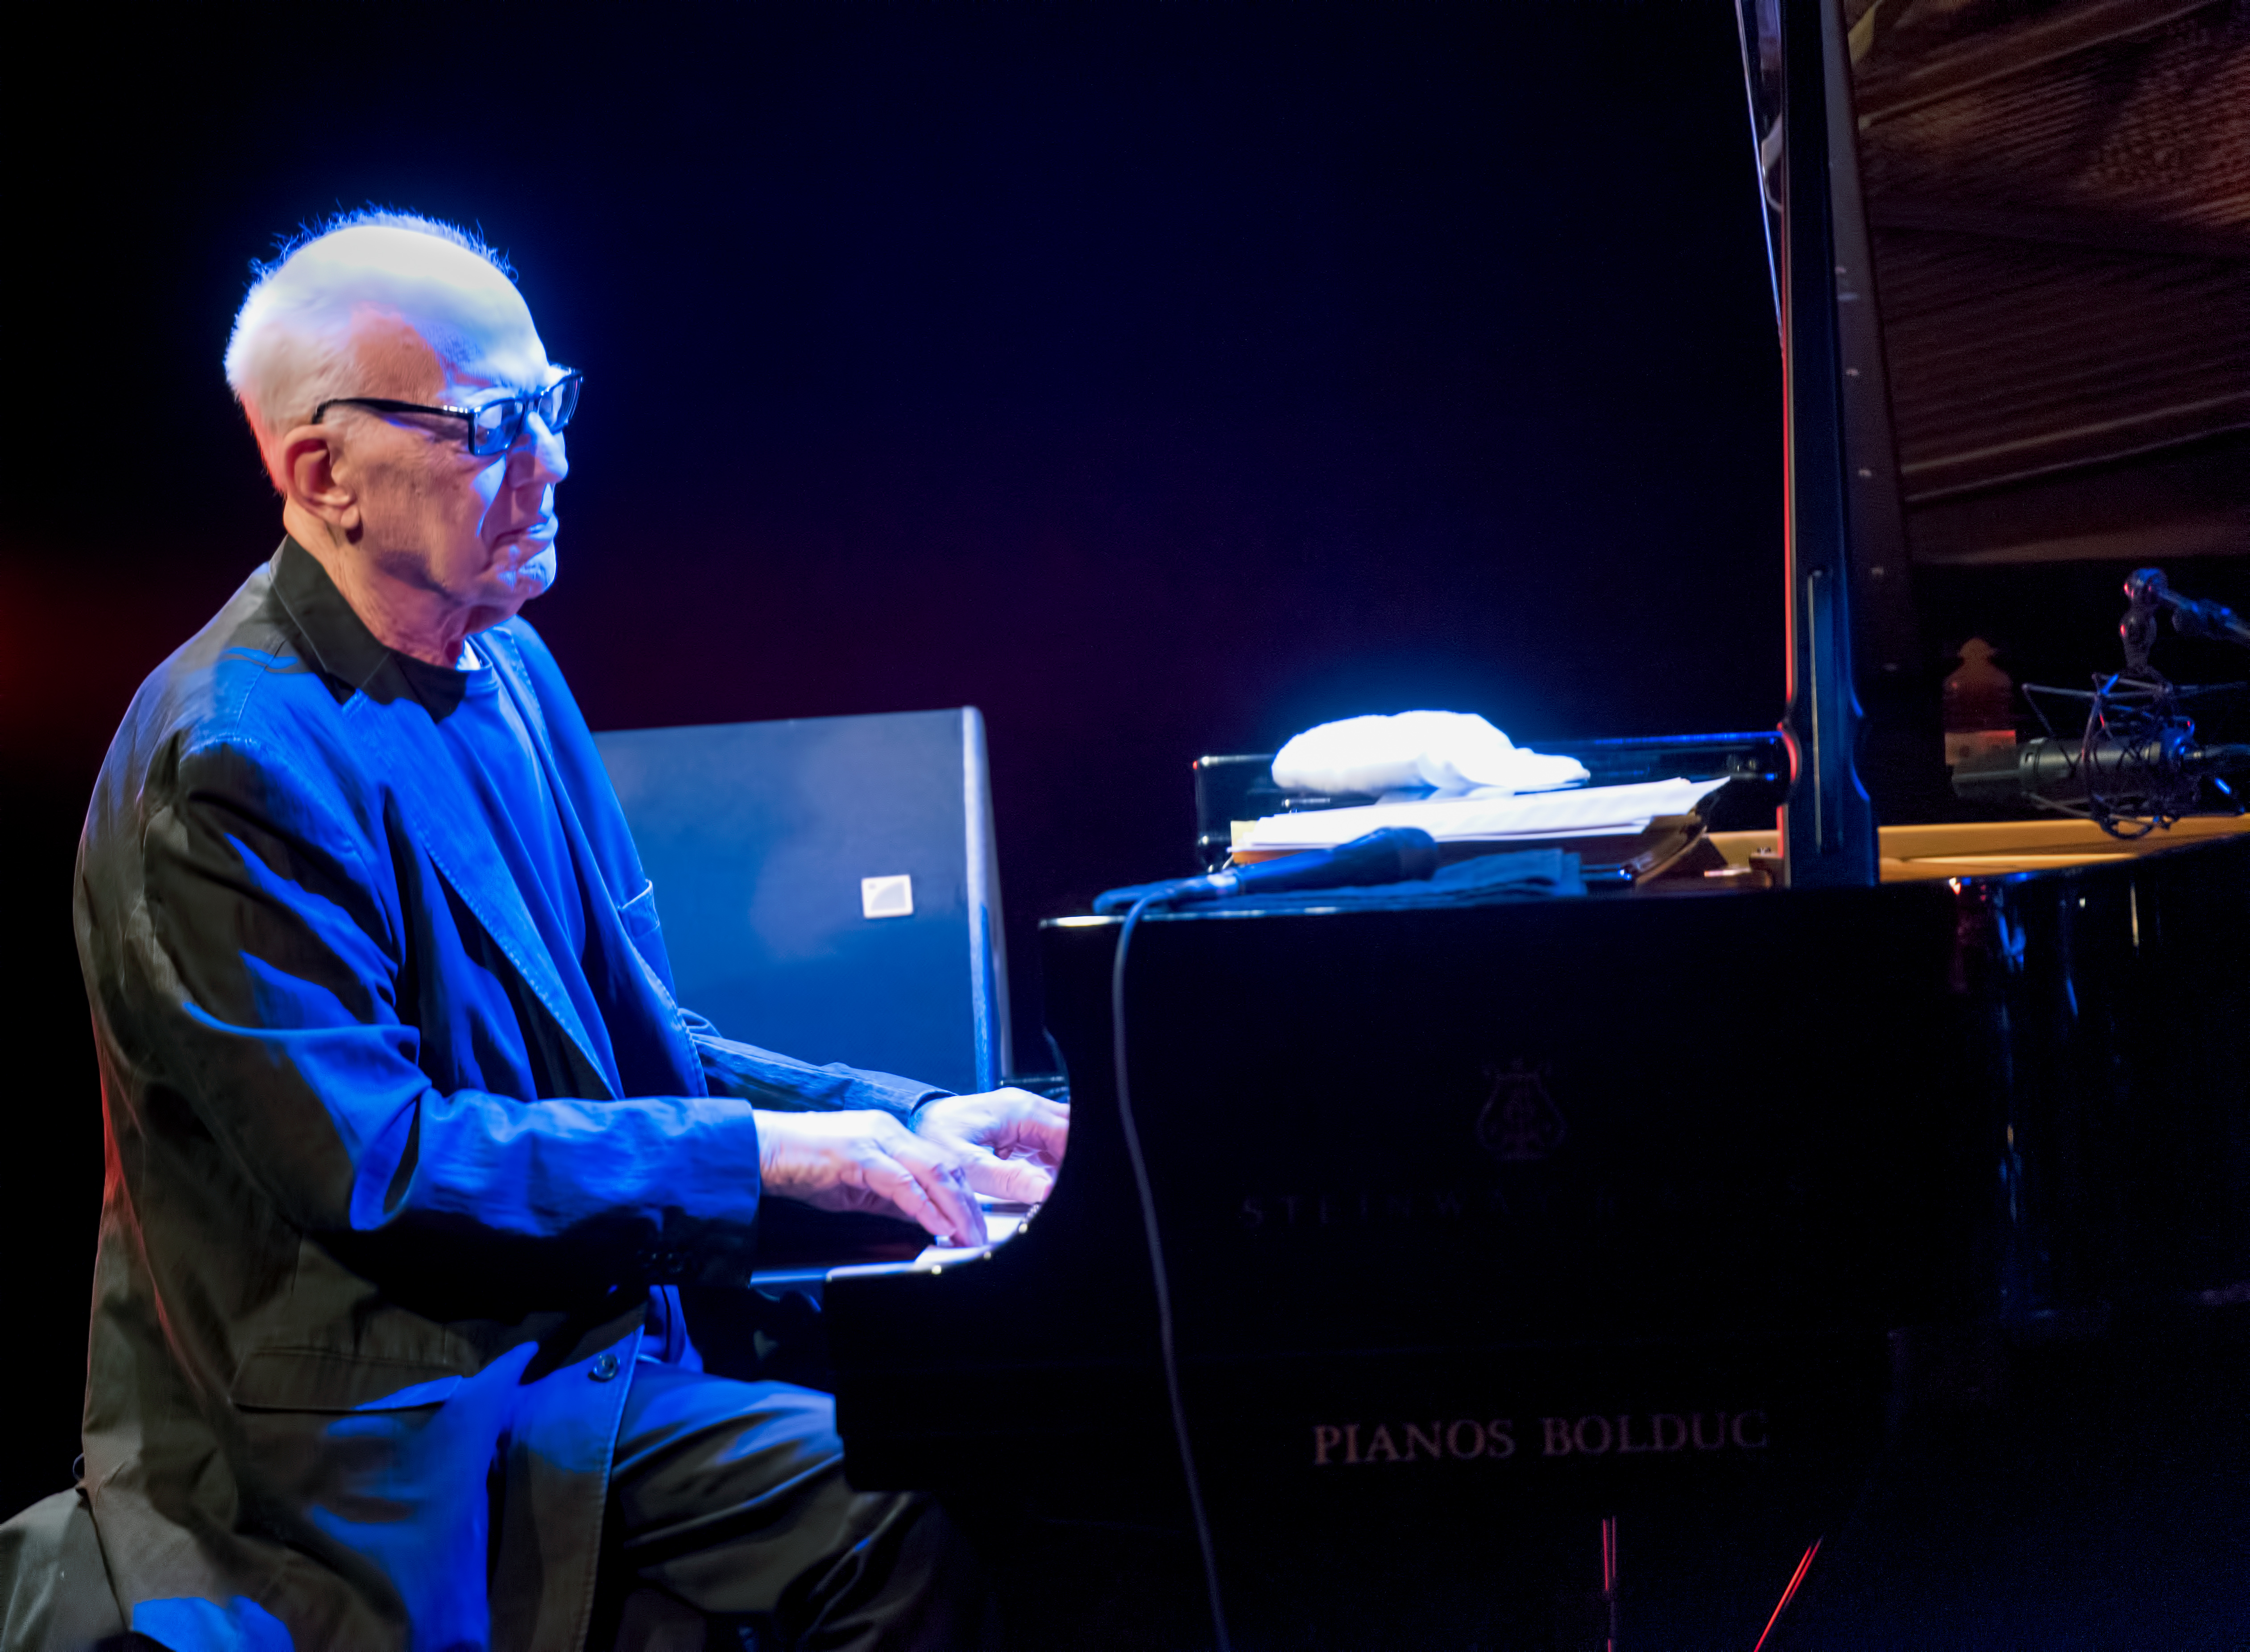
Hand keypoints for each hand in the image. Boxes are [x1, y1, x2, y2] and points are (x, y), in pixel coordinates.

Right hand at [753, 1109, 988, 1245]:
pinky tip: (936, 1226)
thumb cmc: (801, 1166)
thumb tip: (922, 1219)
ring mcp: (875, 1138)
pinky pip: (901, 1182)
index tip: (975, 1227)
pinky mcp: (857, 1153)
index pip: (942, 1164)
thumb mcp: (857, 1188)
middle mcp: (889, 1131)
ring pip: (932, 1171)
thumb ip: (891, 1199)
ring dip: (954, 1208)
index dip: (964, 1197)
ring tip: (966, 1236)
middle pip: (947, 1166)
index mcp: (891, 1135)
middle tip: (980, 1238)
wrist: (760, 1150)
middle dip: (969, 1206)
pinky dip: (924, 1206)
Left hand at [912, 1087, 1069, 1205]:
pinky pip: (1046, 1142)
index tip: (1061, 1185)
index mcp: (1018, 1111)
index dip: (1070, 1161)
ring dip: (1059, 1161)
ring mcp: (1022, 1115)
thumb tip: (1044, 1190)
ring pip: (1060, 1136)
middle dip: (1068, 1158)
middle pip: (1068, 1129)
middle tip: (1056, 1186)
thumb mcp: (969, 1167)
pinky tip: (1036, 1180)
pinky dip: (1048, 1162)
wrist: (914, 1124)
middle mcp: (1024, 1107)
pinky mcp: (1017, 1127)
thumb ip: (1009, 1180)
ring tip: (1044, 1186)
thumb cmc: (934, 1138)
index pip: (1066, 1132)